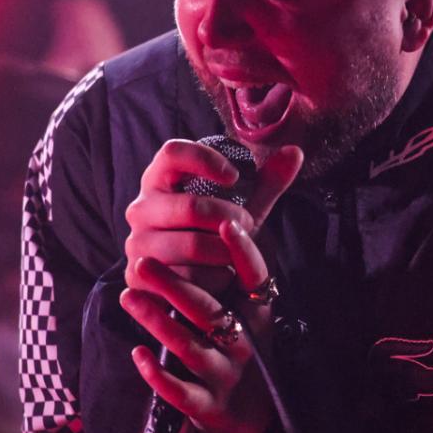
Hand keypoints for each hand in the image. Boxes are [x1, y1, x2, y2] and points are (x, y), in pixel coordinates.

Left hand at [119, 220, 281, 432]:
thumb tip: (224, 222)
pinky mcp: (208, 407)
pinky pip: (181, 392)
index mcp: (256, 316)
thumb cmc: (245, 351)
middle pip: (208, 310)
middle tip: (141, 261)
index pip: (255, 279)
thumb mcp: (252, 315)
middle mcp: (244, 344)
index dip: (242, 252)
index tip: (226, 223)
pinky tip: (137, 354)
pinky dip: (158, 375)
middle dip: (174, 285)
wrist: (256, 419)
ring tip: (127, 297)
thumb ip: (239, 276)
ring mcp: (225, 376)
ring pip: (189, 346)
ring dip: (157, 321)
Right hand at [124, 138, 301, 292]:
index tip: (235, 177)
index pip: (172, 152)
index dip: (205, 160)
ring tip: (236, 254)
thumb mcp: (240, 206)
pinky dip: (213, 280)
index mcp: (159, 179)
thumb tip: (296, 152)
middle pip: (192, 207)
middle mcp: (141, 207)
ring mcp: (136, 242)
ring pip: (192, 246)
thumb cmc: (214, 232)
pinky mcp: (137, 276)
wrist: (187, 280)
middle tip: (248, 227)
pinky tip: (221, 276)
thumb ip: (266, 181)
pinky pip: (186, 279)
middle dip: (231, 219)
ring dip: (226, 253)